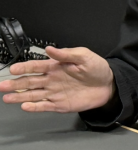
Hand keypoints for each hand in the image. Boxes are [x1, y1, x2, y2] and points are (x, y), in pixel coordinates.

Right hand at [0, 46, 114, 112]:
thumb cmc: (97, 68)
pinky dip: (34, 106)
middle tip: (3, 84)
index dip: (25, 67)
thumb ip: (67, 53)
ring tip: (7, 97)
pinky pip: (44, 106)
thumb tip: (51, 49)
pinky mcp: (59, 104)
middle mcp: (53, 79)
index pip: (37, 65)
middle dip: (16, 83)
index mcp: (58, 66)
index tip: (13, 69)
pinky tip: (25, 105)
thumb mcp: (84, 55)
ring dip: (20, 96)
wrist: (108, 84)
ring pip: (33, 94)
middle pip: (30, 81)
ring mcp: (55, 92)